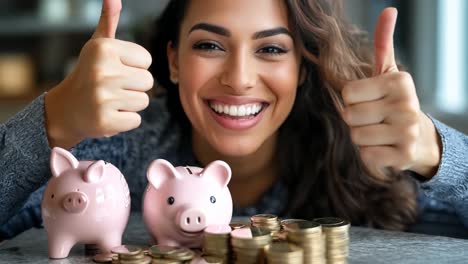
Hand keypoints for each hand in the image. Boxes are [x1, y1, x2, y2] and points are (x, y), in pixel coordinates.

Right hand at [45, 0, 152, 148]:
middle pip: (148, 81)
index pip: (146, 60)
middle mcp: (102, 71)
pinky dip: (125, 121)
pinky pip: (136, 120)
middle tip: (112, 88)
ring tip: (110, 101)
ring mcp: (103, 98)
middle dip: (134, 87)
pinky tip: (108, 115)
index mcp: (103, 48)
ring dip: (130, 104)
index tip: (115, 70)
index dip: (134, 67)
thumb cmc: (89, 74)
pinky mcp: (105, 121)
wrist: (66, 110)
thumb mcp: (97, 46)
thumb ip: (109, 22)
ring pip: (143, 101)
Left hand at [341, 8, 440, 178]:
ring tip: (379, 133)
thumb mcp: (388, 73)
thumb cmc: (393, 103)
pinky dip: (370, 155)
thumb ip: (383, 44)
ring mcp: (407, 132)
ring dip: (362, 138)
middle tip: (374, 119)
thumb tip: (388, 11)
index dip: (353, 100)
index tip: (371, 101)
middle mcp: (407, 105)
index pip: (347, 94)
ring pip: (356, 136)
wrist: (419, 139)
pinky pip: (366, 156)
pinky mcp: (403, 156)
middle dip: (356, 120)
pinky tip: (385, 148)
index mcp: (399, 82)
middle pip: (349, 116)